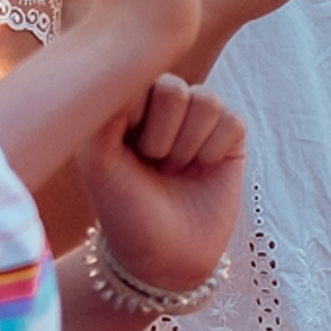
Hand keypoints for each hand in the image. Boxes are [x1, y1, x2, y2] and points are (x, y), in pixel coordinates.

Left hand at [78, 76, 246, 295]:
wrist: (162, 259)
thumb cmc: (123, 210)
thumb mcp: (98, 160)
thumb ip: (105, 110)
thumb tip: (131, 71)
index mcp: (128, 105)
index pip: (138, 75)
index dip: (134, 115)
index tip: (124, 148)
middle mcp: (164, 107)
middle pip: (174, 87)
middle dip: (162, 135)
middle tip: (152, 164)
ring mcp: (199, 120)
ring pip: (206, 101)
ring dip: (188, 144)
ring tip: (175, 169)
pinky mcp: (230, 137)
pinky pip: (232, 120)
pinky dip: (214, 150)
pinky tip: (202, 170)